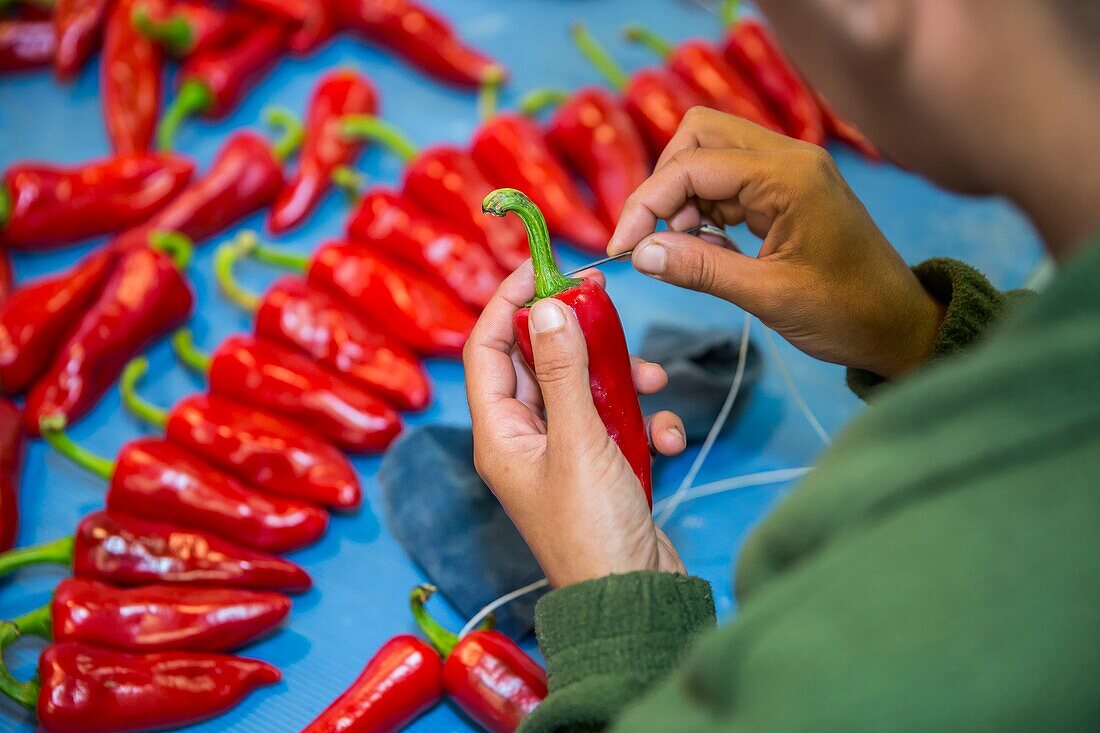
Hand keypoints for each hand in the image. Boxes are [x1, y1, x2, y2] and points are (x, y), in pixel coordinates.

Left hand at [464, 264, 685, 587]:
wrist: (634, 600)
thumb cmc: (594, 530)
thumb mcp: (580, 441)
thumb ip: (565, 371)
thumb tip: (549, 307)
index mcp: (499, 433)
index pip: (487, 349)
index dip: (507, 302)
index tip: (541, 267)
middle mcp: (524, 438)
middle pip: (540, 360)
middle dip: (578, 334)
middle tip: (607, 303)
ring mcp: (562, 453)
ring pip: (584, 387)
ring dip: (621, 378)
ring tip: (655, 380)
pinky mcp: (599, 466)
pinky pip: (615, 422)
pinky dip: (642, 421)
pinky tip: (667, 438)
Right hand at [610, 107, 944, 378]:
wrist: (898, 325)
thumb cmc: (845, 314)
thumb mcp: (767, 297)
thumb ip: (700, 269)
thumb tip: (640, 253)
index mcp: (789, 178)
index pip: (693, 165)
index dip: (647, 203)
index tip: (622, 247)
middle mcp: (789, 159)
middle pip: (700, 135)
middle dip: (664, 184)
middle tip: (655, 238)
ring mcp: (789, 171)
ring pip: (711, 153)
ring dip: (683, 196)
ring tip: (684, 249)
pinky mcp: (787, 189)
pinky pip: (729, 179)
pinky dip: (705, 207)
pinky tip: (707, 247)